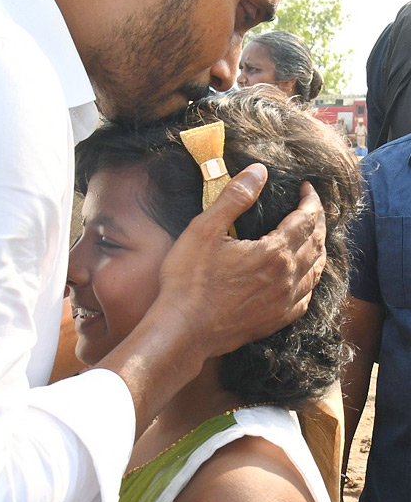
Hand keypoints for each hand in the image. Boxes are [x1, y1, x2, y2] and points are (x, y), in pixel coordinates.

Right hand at [157, 165, 325, 358]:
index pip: (306, 220)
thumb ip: (234, 197)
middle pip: (316, 243)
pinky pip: (306, 297)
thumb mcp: (205, 229)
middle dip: (317, 221)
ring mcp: (284, 303)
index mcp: (274, 252)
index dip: (310, 201)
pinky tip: (302, 276)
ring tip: (313, 236)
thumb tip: (259, 171)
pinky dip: (310, 279)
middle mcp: (287, 278)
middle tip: (311, 207)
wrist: (184, 330)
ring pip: (316, 271)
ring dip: (318, 249)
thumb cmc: (190, 280)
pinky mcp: (276, 320)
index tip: (307, 188)